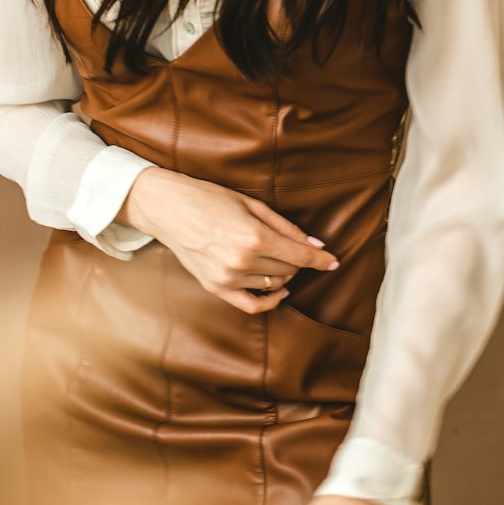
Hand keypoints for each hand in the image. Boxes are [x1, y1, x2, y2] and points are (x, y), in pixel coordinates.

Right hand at [116, 167, 338, 312]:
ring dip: (285, 273)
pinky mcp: (216, 288)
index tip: (334, 262)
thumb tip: (315, 245)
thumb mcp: (252, 205)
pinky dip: (270, 301)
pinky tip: (280, 290)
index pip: (299, 256)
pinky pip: (252, 305)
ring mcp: (228, 278)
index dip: (321, 260)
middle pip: (289, 269)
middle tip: (296, 247)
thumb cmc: (211, 199)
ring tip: (279, 256)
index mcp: (254, 237)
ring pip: (274, 283)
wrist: (169, 209)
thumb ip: (286, 227)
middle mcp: (242, 261)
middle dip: (300, 261)